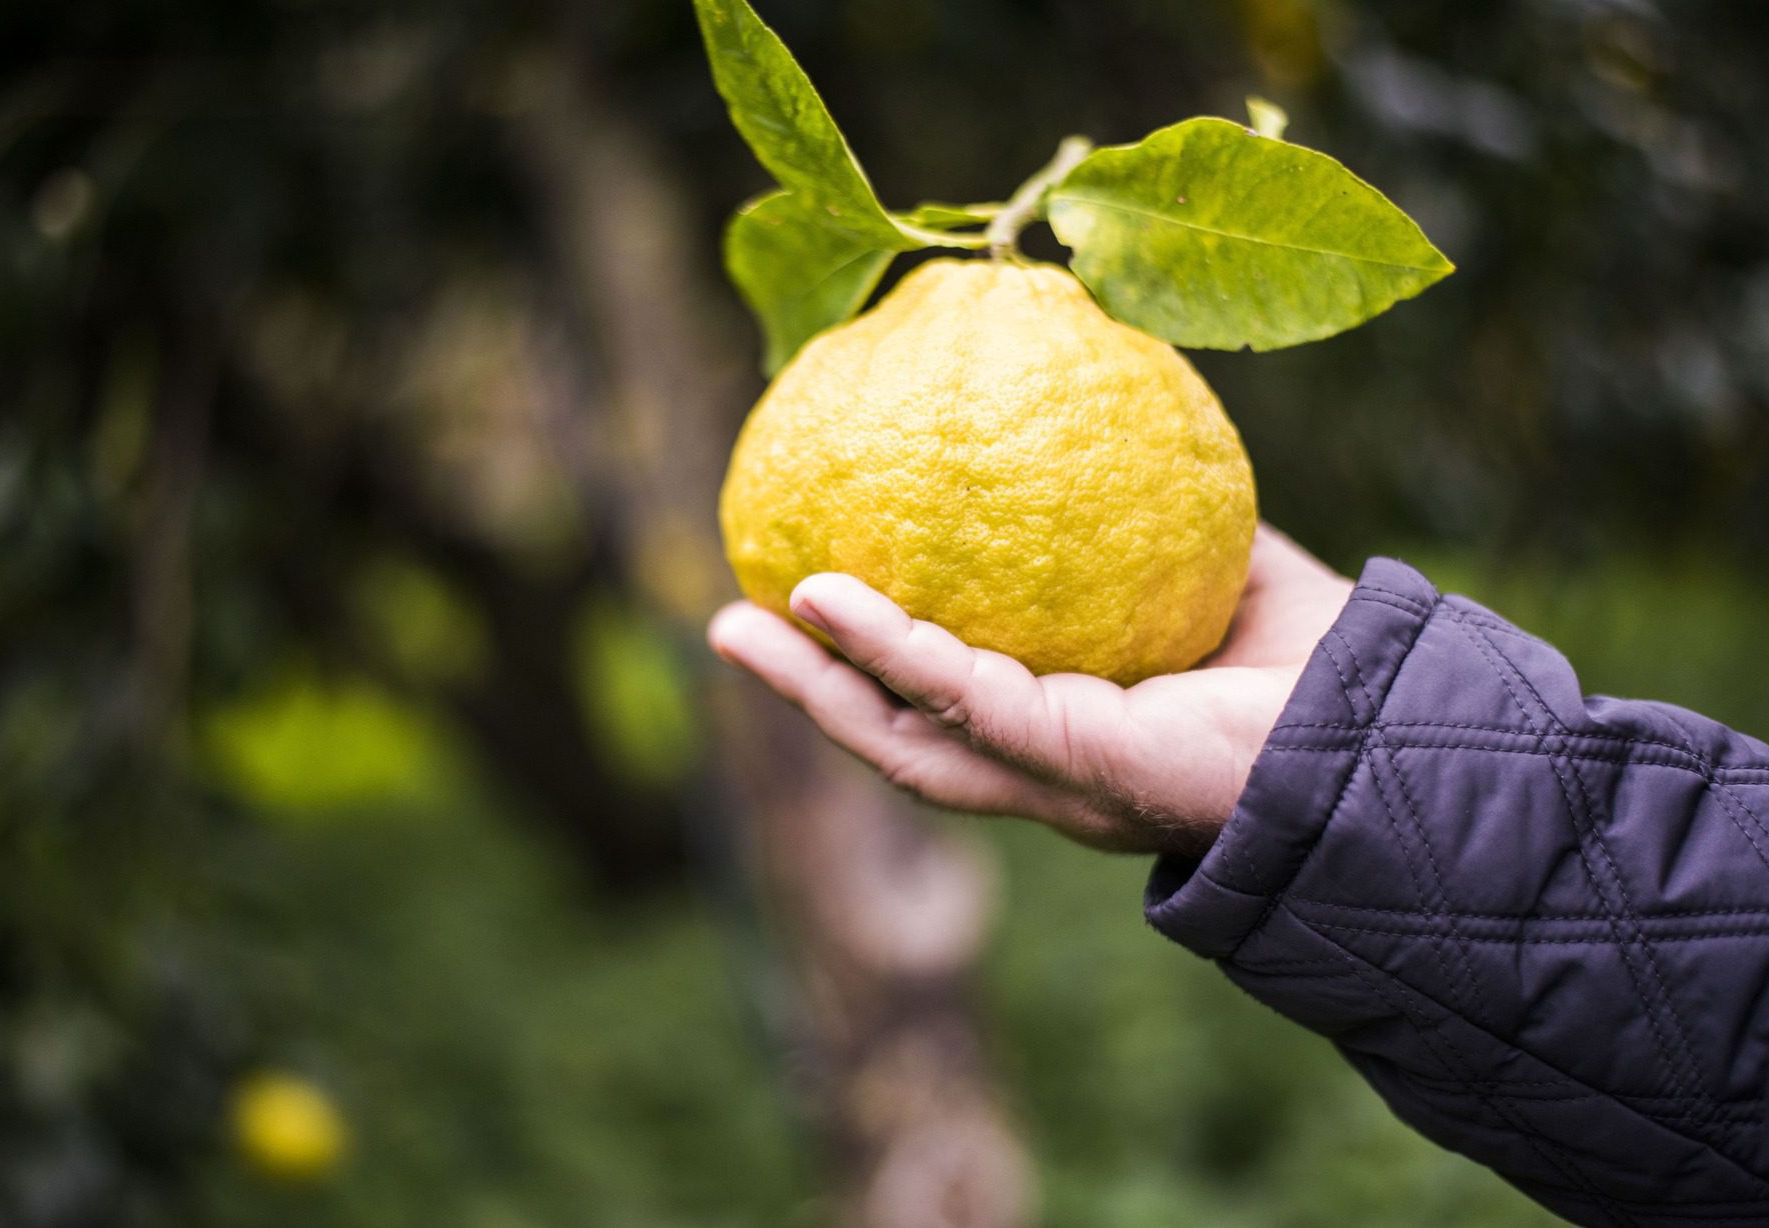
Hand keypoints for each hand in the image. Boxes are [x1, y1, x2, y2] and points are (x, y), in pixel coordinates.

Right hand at [707, 525, 1351, 855]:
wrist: (1397, 720)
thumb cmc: (1315, 657)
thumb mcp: (1206, 561)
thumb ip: (1140, 514)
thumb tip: (1088, 416)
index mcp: (1068, 732)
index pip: (944, 708)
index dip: (866, 667)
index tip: (802, 600)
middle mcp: (1050, 771)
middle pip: (899, 738)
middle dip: (809, 691)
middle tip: (727, 622)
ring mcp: (1060, 781)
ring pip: (906, 742)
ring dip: (815, 688)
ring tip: (738, 624)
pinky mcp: (1085, 770)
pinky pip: (967, 702)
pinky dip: (893, 653)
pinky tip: (833, 602)